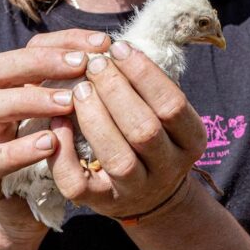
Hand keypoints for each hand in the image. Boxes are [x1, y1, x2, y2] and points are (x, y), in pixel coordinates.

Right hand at [0, 29, 110, 241]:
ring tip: (69, 102)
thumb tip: (120, 56)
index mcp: (17, 85)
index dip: (66, 40)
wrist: (29, 208)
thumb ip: (86, 87)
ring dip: (30, 99)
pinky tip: (50, 143)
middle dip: (43, 61)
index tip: (103, 43)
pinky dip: (19, 150)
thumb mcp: (74, 116)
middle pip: (0, 67)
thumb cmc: (58, 152)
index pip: (32, 47)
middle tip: (82, 65)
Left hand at [48, 41, 206, 219]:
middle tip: (95, 64)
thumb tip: (117, 47)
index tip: (119, 48)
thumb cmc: (154, 137)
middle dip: (116, 91)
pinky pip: (78, 184)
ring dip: (94, 118)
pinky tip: (58, 123)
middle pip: (145, 129)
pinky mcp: (101, 203)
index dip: (144, 74)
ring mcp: (137, 190)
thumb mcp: (165, 113)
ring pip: (117, 158)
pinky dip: (64, 153)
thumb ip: (149, 86)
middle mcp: (169, 168)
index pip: (172, 104)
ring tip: (78, 88)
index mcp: (191, 140)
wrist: (151, 195)